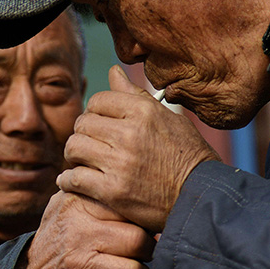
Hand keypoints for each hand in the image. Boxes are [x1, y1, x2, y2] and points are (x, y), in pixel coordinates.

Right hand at [0, 192, 153, 268]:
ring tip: (131, 268)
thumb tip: (142, 197)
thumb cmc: (61, 235)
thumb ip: (97, 192)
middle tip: (141, 250)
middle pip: (139, 240)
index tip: (141, 225)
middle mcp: (79, 232)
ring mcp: (80, 264)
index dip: (141, 219)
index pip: (128, 208)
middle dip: (147, 249)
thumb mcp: (68, 203)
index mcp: (78, 204)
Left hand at [58, 66, 218, 232]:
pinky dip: (69, 180)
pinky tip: (73, 180)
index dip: (95, 111)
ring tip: (81, 161)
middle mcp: (130, 134)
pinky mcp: (113, 191)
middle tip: (88, 143)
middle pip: (82, 123)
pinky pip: (74, 178)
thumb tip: (113, 71)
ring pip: (74, 147)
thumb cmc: (187, 156)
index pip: (98, 100)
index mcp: (144, 112)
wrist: (200, 197)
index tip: (98, 123)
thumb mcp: (169, 119)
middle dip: (82, 133)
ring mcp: (120, 163)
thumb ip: (137, 96)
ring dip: (74, 155)